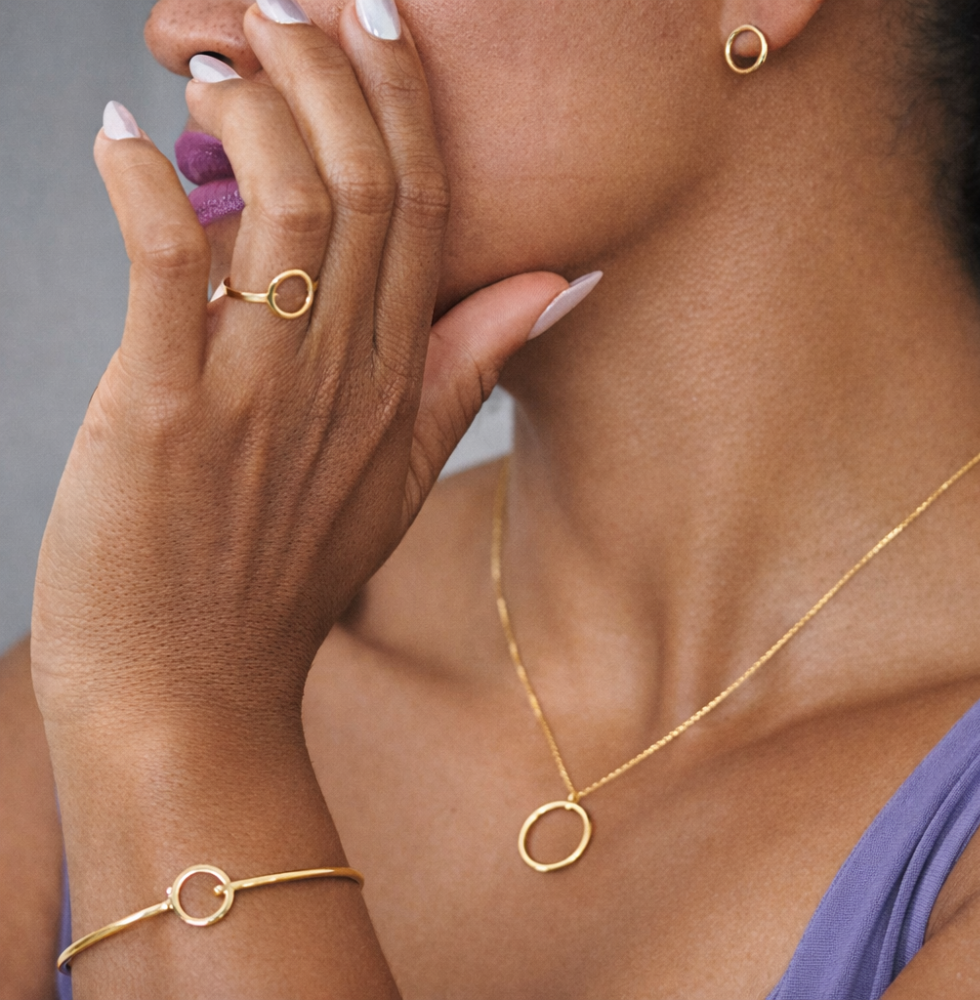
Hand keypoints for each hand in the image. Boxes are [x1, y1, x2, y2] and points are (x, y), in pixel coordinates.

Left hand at [31, 2, 575, 736]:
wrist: (193, 692)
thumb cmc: (279, 580)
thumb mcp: (399, 477)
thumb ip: (465, 370)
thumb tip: (552, 285)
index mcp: (394, 384)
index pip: (424, 209)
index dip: (403, 101)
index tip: (373, 23)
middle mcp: (341, 377)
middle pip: (365, 183)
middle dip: (329, 70)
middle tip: (285, 8)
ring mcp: (259, 395)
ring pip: (287, 202)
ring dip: (250, 109)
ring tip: (209, 65)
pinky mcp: (168, 414)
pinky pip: (166, 262)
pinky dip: (139, 183)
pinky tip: (119, 140)